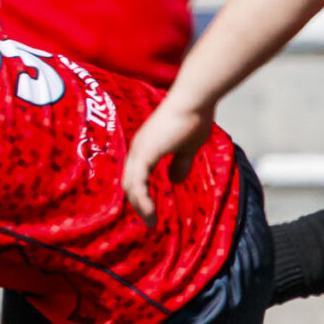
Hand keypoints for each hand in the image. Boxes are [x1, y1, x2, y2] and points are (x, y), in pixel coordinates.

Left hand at [121, 94, 213, 220]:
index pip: (136, 175)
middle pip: (129, 182)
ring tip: (150, 221)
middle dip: (138, 203)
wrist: (194, 101)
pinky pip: (138, 183)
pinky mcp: (145, 154)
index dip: (140, 192)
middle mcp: (138, 148)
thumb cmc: (194, 118)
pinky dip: (142, 200)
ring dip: (139, 206)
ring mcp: (139, 150)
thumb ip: (180, 163)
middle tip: (149, 220)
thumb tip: (174, 181)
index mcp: (146, 146)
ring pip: (131, 185)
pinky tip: (151, 213)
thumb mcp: (188, 147)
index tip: (150, 209)